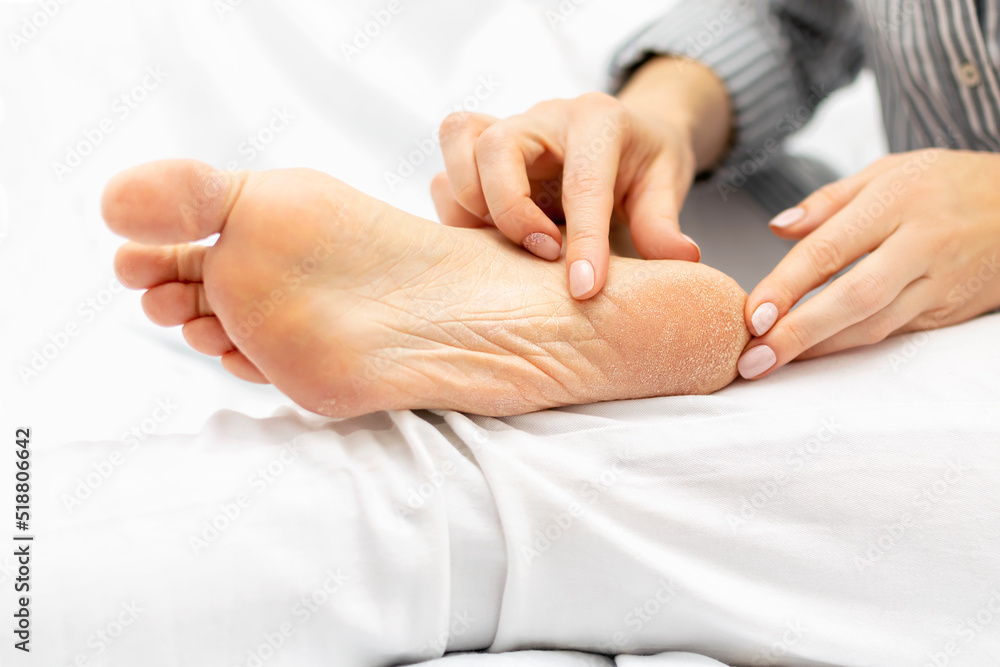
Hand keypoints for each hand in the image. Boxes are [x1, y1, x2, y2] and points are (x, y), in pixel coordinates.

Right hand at [429, 93, 700, 299]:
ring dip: (471, 204)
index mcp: (598, 120)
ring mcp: (507, 127)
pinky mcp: (481, 149)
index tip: (584, 289)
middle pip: (497, 147)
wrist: (625, 133)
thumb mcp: (666, 185)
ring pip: (459, 141)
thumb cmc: (645, 161)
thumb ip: (663, 222)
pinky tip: (487, 241)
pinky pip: (446, 165)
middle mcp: (545, 117)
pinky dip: (456, 207)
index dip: (583, 240)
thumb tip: (681, 260)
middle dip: (510, 211)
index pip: (582, 180)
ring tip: (503, 247)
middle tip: (542, 255)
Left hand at [738, 149, 999, 379]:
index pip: (832, 248)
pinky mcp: (950, 311)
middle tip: (753, 357)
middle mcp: (923, 243)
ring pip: (875, 325)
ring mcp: (941, 282)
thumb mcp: (889, 171)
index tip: (752, 313)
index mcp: (899, 200)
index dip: (788, 284)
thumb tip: (778, 227)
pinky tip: (812, 354)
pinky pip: (893, 334)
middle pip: (854, 296)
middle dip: (799, 332)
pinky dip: (849, 347)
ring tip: (770, 363)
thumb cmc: (945, 184)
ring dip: (819, 349)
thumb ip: (829, 200)